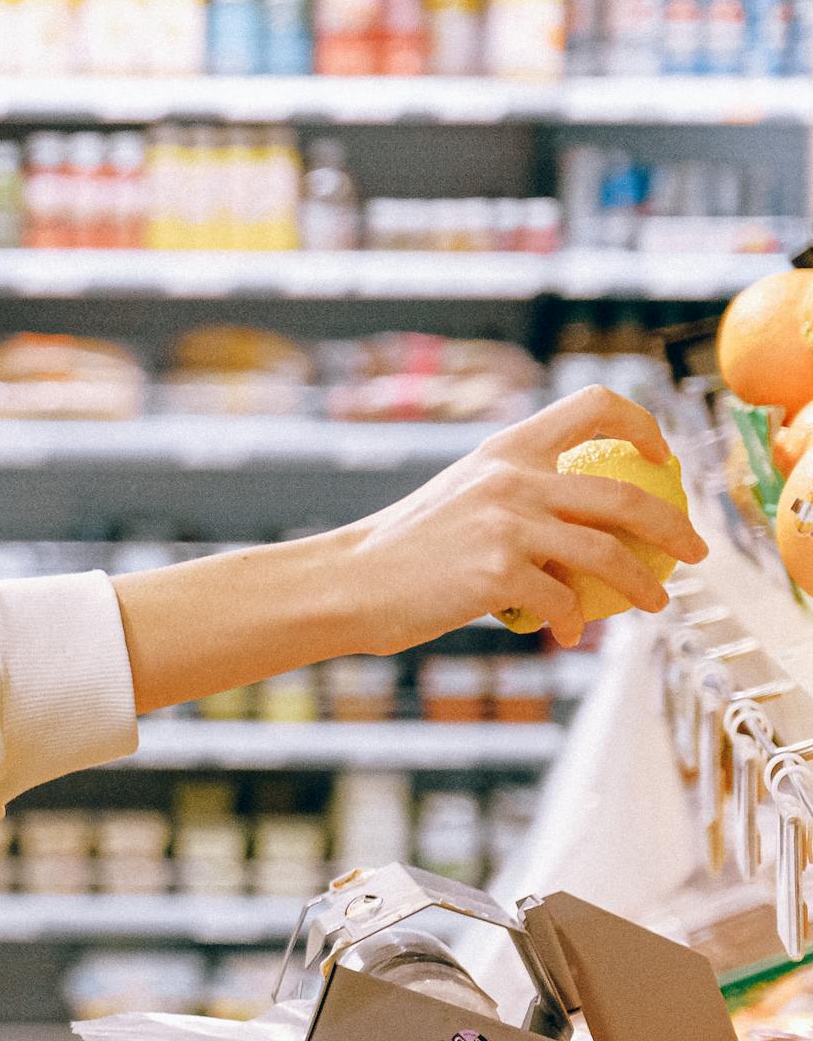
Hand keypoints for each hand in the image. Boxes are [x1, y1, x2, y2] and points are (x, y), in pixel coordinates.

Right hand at [330, 385, 706, 653]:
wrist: (347, 582)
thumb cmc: (402, 551)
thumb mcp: (461, 500)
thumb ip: (516, 498)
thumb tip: (581, 528)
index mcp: (505, 449)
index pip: (592, 405)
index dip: (641, 424)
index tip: (660, 457)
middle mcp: (511, 478)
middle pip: (625, 494)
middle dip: (675, 526)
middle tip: (693, 550)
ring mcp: (507, 525)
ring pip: (608, 554)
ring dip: (643, 584)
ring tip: (656, 602)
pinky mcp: (498, 573)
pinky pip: (564, 601)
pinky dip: (574, 623)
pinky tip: (568, 634)